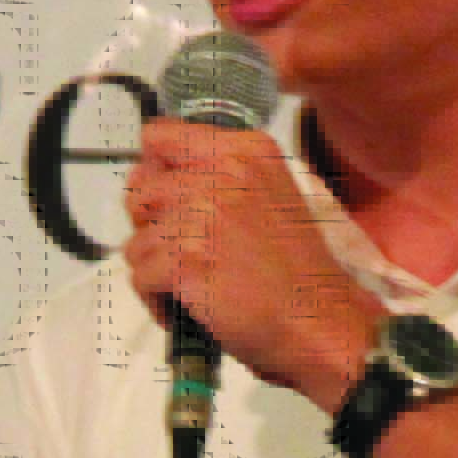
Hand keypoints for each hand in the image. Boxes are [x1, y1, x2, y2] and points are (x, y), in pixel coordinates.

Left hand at [123, 121, 379, 408]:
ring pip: (136, 239)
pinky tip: (187, 309)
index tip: (166, 202)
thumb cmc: (298, 272)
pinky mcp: (186, 260)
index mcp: (245, 151)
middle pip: (141, 190)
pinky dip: (156, 300)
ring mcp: (203, 216)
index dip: (154, 174)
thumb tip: (151, 180)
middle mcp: (223, 174)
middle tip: (179, 252)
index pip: (160, 137)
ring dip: (156, 270)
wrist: (321, 320)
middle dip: (149, 226)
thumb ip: (218, 177)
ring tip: (190, 287)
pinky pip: (140, 276)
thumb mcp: (270, 195)